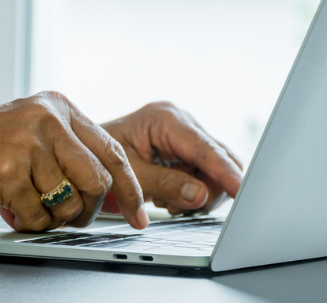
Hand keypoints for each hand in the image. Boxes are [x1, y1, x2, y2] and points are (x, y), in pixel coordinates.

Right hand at [0, 91, 148, 231]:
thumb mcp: (27, 129)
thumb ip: (67, 148)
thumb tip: (111, 187)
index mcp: (58, 107)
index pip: (112, 151)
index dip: (131, 189)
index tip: (140, 214)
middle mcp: (47, 119)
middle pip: (98, 181)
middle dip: (88, 210)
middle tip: (70, 218)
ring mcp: (27, 144)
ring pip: (69, 203)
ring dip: (52, 217)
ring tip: (29, 206)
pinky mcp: (7, 171)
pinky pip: (38, 216)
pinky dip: (28, 221)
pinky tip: (10, 207)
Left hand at [100, 102, 243, 214]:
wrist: (84, 154)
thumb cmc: (97, 157)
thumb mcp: (128, 173)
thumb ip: (164, 184)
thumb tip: (200, 195)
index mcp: (165, 118)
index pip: (205, 149)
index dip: (225, 172)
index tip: (242, 191)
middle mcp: (180, 122)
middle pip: (219, 158)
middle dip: (212, 187)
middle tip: (186, 208)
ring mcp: (184, 136)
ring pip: (215, 170)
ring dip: (200, 193)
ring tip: (169, 204)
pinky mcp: (184, 151)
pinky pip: (204, 175)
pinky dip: (193, 192)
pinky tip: (169, 201)